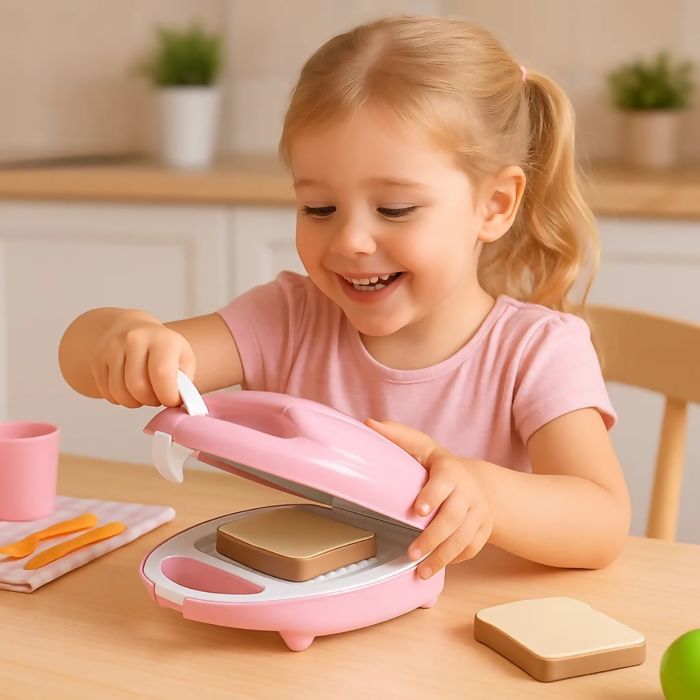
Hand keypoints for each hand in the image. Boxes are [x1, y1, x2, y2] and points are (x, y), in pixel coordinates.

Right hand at [91, 311, 195, 407]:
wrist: (130, 328)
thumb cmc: (161, 348)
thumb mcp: (183, 357)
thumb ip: (185, 380)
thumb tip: (180, 400)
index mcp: (162, 339)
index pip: (162, 373)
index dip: (168, 395)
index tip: (172, 400)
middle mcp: (135, 339)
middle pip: (138, 386)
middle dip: (150, 400)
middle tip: (157, 397)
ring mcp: (112, 348)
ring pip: (120, 392)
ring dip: (135, 402)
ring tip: (144, 393)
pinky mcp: (97, 359)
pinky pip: (107, 392)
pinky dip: (120, 398)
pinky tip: (129, 388)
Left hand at [365, 418, 493, 578]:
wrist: (478, 482)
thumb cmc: (439, 466)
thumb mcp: (422, 447)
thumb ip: (398, 436)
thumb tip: (368, 423)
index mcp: (450, 471)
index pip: (444, 484)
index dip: (432, 497)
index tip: (416, 511)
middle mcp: (469, 492)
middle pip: (453, 517)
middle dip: (432, 537)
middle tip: (411, 553)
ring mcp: (479, 512)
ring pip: (464, 538)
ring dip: (442, 556)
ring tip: (421, 571)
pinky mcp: (485, 529)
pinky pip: (472, 548)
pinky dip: (455, 559)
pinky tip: (437, 566)